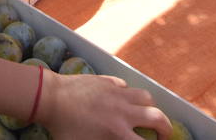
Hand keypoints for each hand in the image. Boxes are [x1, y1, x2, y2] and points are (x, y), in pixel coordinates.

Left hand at [40, 71, 171, 139]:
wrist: (50, 98)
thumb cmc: (63, 129)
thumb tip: (115, 139)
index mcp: (118, 133)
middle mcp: (123, 112)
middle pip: (158, 118)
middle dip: (165, 129)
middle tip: (161, 135)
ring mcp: (117, 93)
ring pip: (146, 97)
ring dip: (149, 108)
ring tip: (143, 115)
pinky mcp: (108, 80)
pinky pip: (126, 86)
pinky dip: (128, 94)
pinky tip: (120, 100)